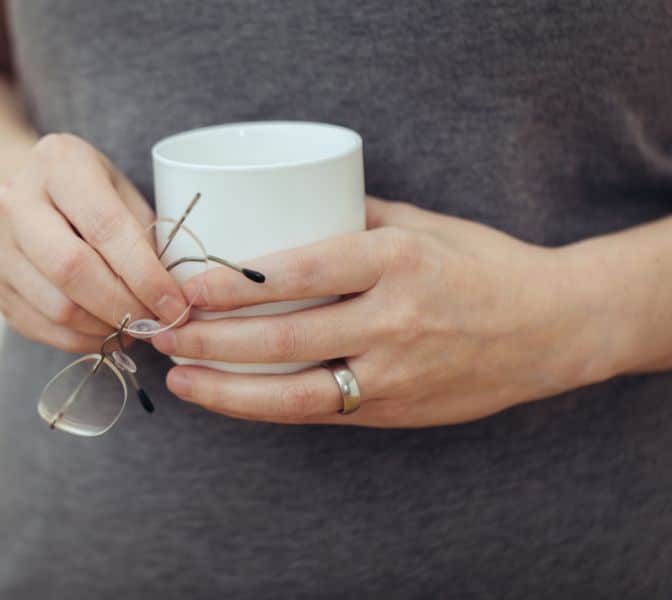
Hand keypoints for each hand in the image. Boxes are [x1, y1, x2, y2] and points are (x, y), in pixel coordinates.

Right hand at [0, 133, 187, 352]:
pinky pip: (45, 328)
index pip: (105, 227)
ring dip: (107, 328)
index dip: (145, 274)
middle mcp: (15, 202)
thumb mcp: (125, 193)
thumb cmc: (93, 196)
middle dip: (125, 305)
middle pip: (73, 270)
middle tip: (158, 322)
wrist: (29, 200)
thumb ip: (147, 235)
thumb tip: (172, 295)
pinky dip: (86, 340)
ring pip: (58, 308)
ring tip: (138, 326)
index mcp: (58, 163)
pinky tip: (110, 332)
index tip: (175, 304)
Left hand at [151, 196, 612, 426]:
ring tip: (179, 379)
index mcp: (399, 260)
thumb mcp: (424, 224)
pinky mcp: (394, 410)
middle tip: (164, 331)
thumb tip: (287, 206)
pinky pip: (317, 413)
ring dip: (228, 390)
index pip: (302, 272)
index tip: (186, 282)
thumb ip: (355, 217)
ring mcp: (395, 373)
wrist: (549, 330)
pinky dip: (267, 408)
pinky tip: (230, 399)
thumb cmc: (482, 266)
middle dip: (213, 339)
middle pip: (285, 337)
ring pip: (295, 393)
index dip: (235, 282)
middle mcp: (395, 320)